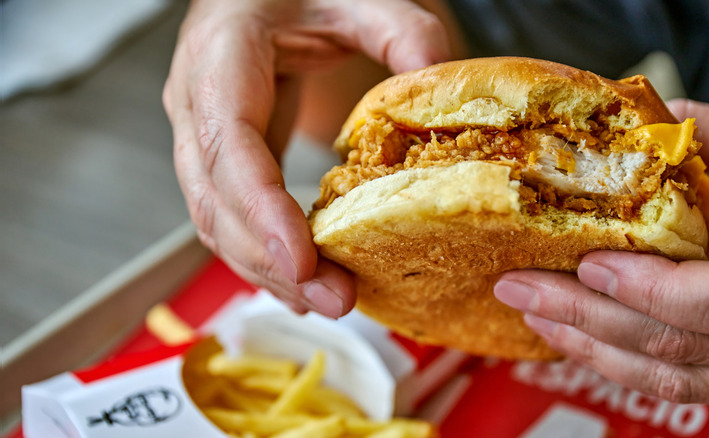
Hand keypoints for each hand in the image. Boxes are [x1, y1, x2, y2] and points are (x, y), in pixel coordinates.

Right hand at [163, 0, 449, 316]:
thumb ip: (397, 25)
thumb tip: (438, 74)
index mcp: (220, 57)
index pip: (229, 146)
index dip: (261, 211)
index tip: (302, 262)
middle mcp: (195, 101)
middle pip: (217, 200)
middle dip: (271, 260)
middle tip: (336, 299)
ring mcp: (200, 132)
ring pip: (215, 219)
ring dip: (265, 269)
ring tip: (324, 301)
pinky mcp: (220, 154)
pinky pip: (228, 214)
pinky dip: (259, 252)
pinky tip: (296, 279)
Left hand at [494, 99, 708, 402]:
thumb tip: (654, 116)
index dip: (646, 288)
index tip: (585, 259)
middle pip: (675, 348)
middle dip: (585, 319)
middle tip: (517, 286)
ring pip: (676, 379)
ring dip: (594, 349)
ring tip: (535, 315)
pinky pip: (688, 385)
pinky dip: (627, 365)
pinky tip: (583, 340)